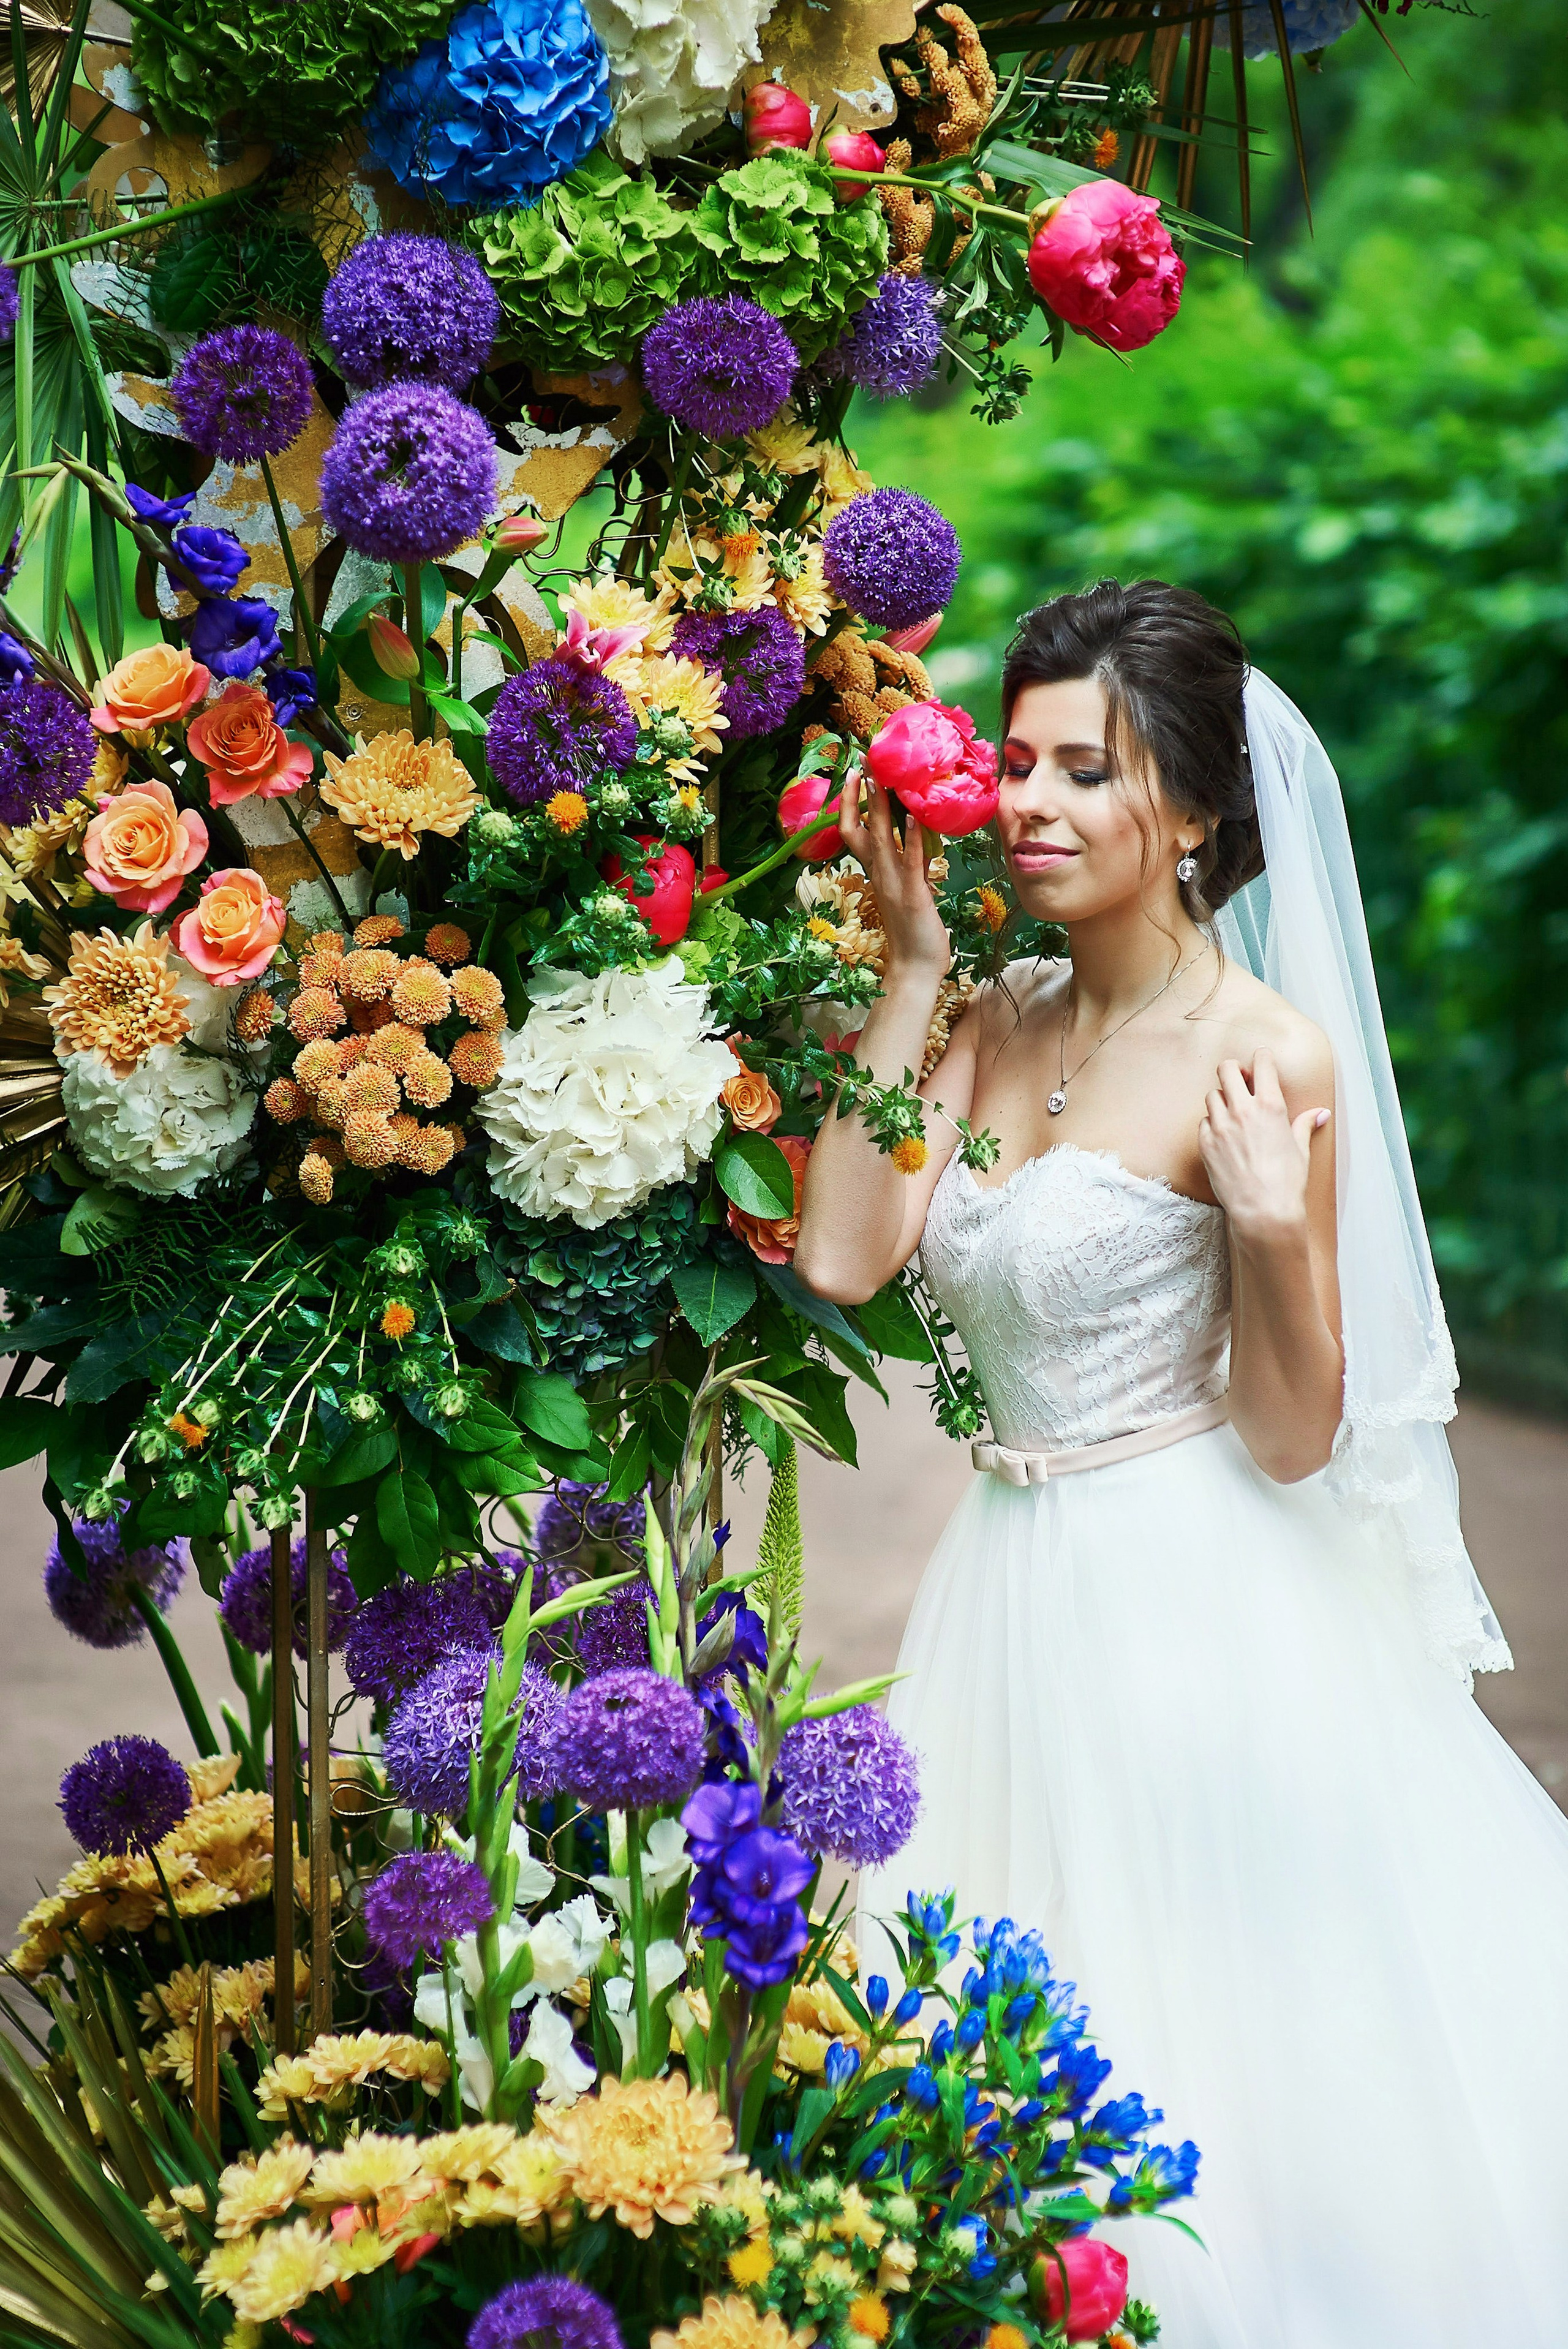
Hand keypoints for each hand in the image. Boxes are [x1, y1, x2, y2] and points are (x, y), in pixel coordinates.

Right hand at [838, 769, 951, 982]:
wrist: (914, 970)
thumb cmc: (913, 933)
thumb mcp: (907, 892)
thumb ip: (906, 867)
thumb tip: (913, 843)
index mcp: (876, 873)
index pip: (853, 833)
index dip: (850, 805)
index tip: (855, 776)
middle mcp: (879, 874)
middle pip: (860, 828)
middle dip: (860, 795)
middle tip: (862, 761)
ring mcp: (893, 884)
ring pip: (880, 840)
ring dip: (880, 808)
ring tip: (882, 779)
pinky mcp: (912, 895)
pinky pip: (910, 862)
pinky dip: (912, 838)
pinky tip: (916, 817)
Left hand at [1198, 1049, 1328, 1238]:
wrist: (1263, 1210)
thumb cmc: (1286, 1182)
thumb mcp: (1300, 1150)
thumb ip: (1304, 1125)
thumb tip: (1320, 1114)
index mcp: (1270, 1105)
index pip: (1262, 1061)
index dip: (1262, 1058)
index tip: (1262, 1063)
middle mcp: (1243, 1110)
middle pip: (1227, 1069)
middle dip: (1234, 1070)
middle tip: (1241, 1081)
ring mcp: (1221, 1126)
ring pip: (1212, 1095)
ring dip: (1222, 1098)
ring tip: (1232, 1113)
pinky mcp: (1205, 1143)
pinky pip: (1203, 1122)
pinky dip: (1212, 1124)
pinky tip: (1223, 1136)